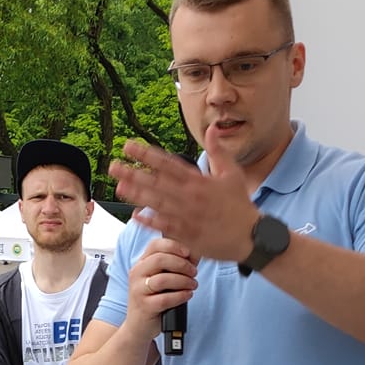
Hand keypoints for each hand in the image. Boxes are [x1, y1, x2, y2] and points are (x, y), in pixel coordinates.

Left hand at [110, 138, 256, 262]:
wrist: (251, 237)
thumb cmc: (240, 205)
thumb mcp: (232, 174)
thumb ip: (218, 151)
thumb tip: (211, 128)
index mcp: (200, 181)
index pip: (168, 164)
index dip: (147, 154)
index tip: (129, 147)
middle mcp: (191, 197)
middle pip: (157, 182)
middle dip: (134, 173)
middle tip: (113, 166)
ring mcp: (189, 217)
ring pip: (158, 203)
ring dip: (138, 195)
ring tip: (119, 186)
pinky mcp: (189, 235)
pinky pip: (166, 227)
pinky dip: (151, 221)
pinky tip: (135, 215)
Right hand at [122, 236, 198, 338]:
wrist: (140, 326)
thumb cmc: (155, 300)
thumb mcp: (162, 279)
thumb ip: (176, 265)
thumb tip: (196, 252)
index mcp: (141, 264)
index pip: (155, 245)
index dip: (174, 245)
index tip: (188, 253)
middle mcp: (136, 274)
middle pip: (159, 259)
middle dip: (182, 264)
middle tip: (194, 272)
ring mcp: (138, 290)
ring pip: (163, 279)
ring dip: (183, 281)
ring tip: (193, 285)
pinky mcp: (145, 306)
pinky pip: (165, 299)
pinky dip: (181, 296)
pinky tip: (188, 295)